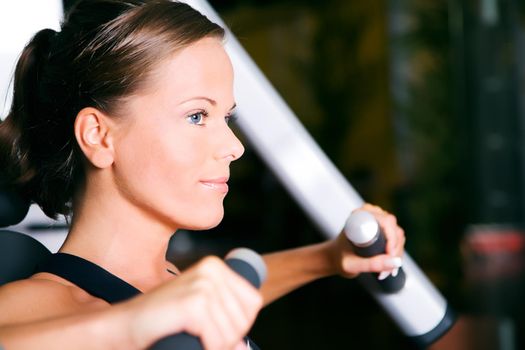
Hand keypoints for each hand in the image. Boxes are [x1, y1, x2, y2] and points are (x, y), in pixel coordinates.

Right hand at [126, 256, 262, 349]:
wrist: (123, 325)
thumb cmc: (161, 321)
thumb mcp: (200, 316)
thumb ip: (225, 325)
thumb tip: (247, 349)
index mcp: (216, 266)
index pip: (253, 302)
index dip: (239, 325)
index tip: (215, 330)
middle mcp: (212, 269)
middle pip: (244, 318)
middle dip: (227, 338)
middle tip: (201, 336)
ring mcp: (203, 284)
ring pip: (232, 332)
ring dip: (215, 345)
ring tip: (193, 336)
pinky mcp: (194, 303)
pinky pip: (217, 339)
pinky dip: (207, 348)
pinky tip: (188, 338)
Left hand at [329, 203, 405, 278]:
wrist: (335, 257)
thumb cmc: (340, 259)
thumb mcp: (352, 265)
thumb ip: (371, 264)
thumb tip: (395, 262)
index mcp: (359, 216)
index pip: (386, 222)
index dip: (392, 240)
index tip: (389, 257)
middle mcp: (370, 214)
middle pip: (394, 229)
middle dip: (395, 250)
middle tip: (388, 270)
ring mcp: (377, 219)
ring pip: (398, 234)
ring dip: (397, 253)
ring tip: (386, 271)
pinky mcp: (382, 227)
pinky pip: (397, 237)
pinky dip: (396, 252)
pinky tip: (390, 265)